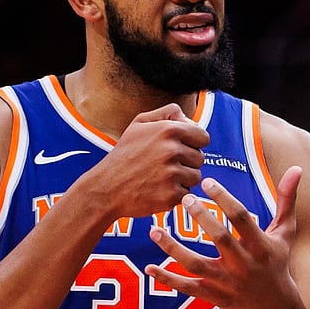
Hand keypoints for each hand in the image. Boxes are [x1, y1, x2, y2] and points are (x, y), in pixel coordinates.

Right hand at [86, 103, 209, 217]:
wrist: (106, 188)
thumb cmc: (124, 155)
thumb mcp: (139, 124)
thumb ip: (167, 113)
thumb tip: (189, 118)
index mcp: (169, 130)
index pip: (203, 137)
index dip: (194, 143)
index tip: (182, 149)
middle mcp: (172, 150)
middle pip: (200, 158)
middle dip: (187, 162)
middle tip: (165, 165)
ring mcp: (172, 174)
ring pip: (196, 176)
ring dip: (183, 179)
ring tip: (161, 177)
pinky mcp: (171, 195)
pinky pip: (187, 193)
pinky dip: (175, 194)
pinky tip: (158, 189)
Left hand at [145, 166, 303, 308]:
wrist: (276, 308)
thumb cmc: (278, 262)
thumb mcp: (286, 232)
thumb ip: (286, 200)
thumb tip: (296, 168)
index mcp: (261, 246)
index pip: (242, 218)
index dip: (225, 199)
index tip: (207, 182)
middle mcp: (244, 265)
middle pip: (220, 239)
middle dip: (202, 218)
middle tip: (184, 198)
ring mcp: (228, 283)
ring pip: (196, 265)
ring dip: (173, 249)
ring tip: (155, 230)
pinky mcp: (215, 297)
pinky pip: (188, 288)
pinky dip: (168, 280)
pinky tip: (149, 268)